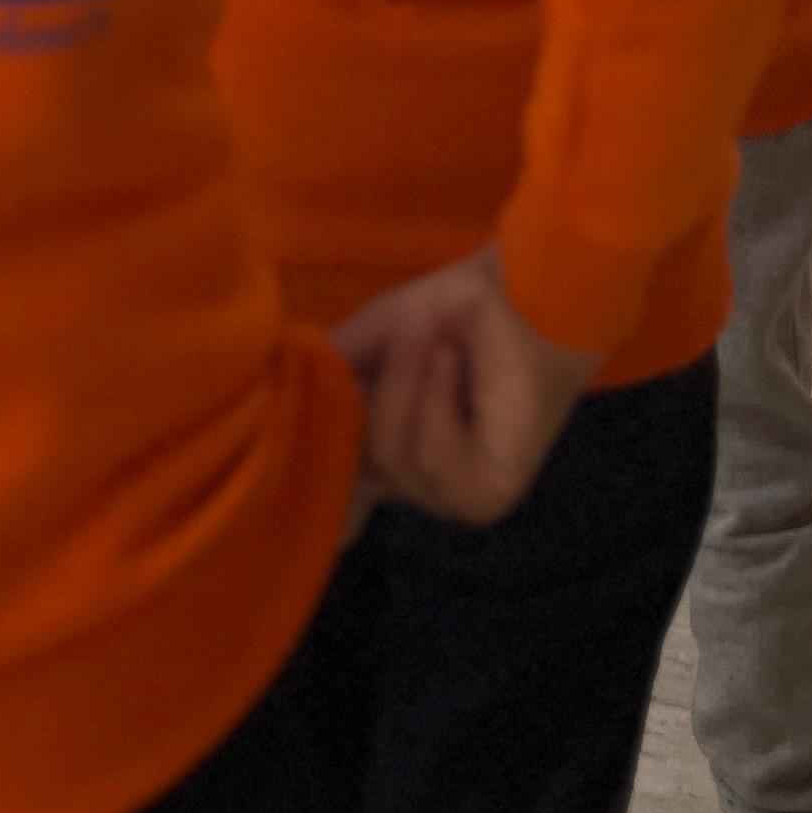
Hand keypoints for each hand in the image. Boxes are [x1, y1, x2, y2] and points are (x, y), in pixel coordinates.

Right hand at [329, 247, 599, 527]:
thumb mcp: (375, 340)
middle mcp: (421, 486)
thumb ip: (332, 384)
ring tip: (439, 342)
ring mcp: (454, 496)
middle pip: (355, 467)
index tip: (316, 521)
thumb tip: (290, 417)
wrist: (521, 290)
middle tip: (414, 333)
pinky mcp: (486, 494)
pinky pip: (429, 456)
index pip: (352, 511)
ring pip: (390, 457)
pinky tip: (455, 368)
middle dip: (380, 389)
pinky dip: (436, 400)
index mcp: (397, 454)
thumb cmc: (458, 310)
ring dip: (409, 384)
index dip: (332, 515)